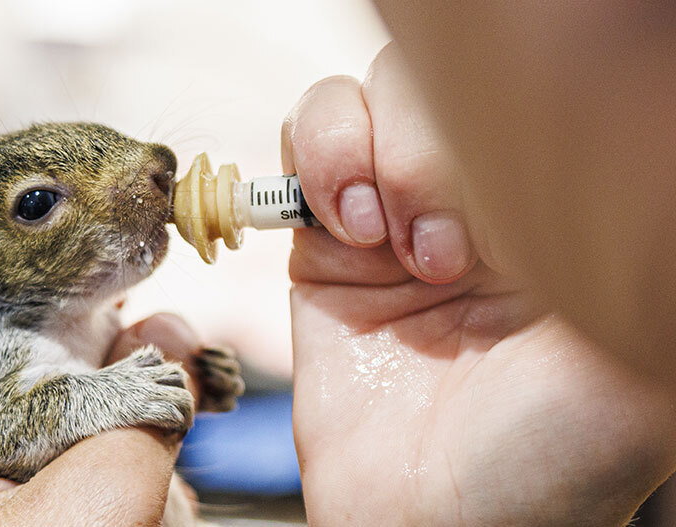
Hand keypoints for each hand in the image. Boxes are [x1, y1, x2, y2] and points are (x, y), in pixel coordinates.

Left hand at [0, 275, 205, 526]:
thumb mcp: (92, 518)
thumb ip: (139, 417)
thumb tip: (173, 345)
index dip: (24, 278)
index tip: (105, 269)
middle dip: (84, 378)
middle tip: (156, 376)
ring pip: (17, 442)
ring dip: (97, 452)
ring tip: (154, 486)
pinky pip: (22, 499)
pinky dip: (84, 500)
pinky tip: (139, 518)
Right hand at [285, 44, 675, 525]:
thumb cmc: (549, 461)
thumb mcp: (635, 364)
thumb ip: (637, 251)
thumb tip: (639, 153)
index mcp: (556, 209)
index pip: (515, 97)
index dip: (486, 135)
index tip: (497, 236)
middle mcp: (472, 203)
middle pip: (425, 80)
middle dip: (416, 150)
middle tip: (439, 256)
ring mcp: (391, 220)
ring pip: (356, 100)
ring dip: (354, 154)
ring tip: (378, 241)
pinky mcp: (320, 250)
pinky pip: (295, 153)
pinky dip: (309, 169)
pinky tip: (342, 237)